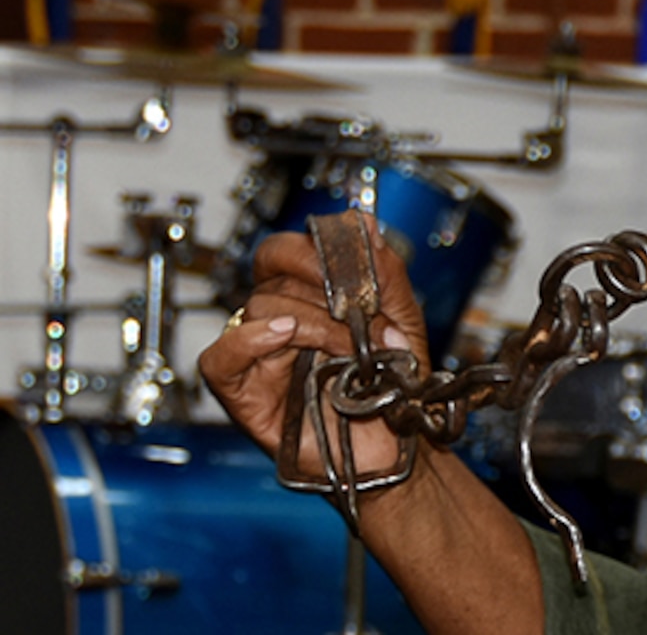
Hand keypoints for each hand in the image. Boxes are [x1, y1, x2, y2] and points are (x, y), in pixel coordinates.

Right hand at [198, 214, 430, 479]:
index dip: (317, 248)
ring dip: (314, 323)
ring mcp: (260, 356)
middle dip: (317, 279)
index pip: (289, 250)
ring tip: (351, 348)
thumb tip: (360, 222)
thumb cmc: (393, 390)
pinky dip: (248, 341)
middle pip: (271, 272)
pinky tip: (284, 337)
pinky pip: (220, 358)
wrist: (396, 448)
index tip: (354, 263)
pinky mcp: (244, 393)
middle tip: (354, 305)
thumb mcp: (401, 319)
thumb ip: (383, 271)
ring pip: (260, 309)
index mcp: (311, 298)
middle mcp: (280, 321)